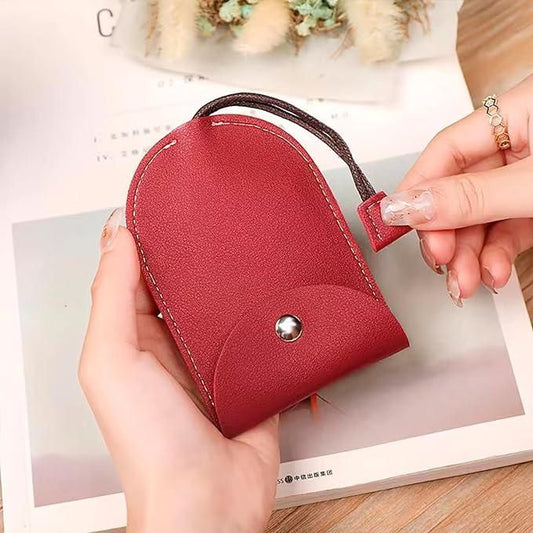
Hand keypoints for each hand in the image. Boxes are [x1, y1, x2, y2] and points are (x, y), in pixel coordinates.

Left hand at [79, 209, 279, 532]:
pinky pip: (259, 330)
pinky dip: (266, 310)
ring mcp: (214, 357)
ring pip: (224, 303)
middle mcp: (173, 345)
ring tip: (247, 244)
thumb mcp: (113, 361)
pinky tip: (275, 288)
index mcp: (135, 339)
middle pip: (184, 285)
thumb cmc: (152, 444)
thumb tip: (118, 238)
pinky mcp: (250, 370)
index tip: (164, 203)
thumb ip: (113, 296)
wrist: (211, 500)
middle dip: (196, 253)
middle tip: (214, 216)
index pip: (136, 274)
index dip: (146, 239)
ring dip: (233, 279)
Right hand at [381, 74, 532, 305]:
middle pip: (460, 191)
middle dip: (448, 235)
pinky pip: (507, 227)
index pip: (445, 152)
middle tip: (442, 263)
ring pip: (482, 216)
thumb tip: (409, 206)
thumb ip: (473, 196)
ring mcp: (529, 173)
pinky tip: (491, 272)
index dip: (416, 192)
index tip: (396, 227)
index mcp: (518, 112)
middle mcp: (520, 141)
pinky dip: (496, 253)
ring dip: (470, 255)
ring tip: (467, 282)